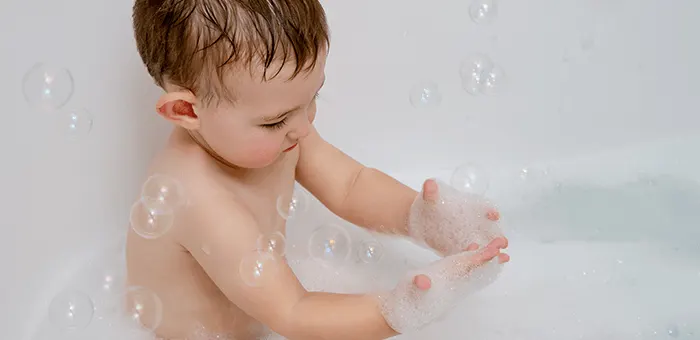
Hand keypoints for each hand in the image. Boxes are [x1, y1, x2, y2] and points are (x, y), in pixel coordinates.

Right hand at [379, 238, 508, 332]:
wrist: (402, 314)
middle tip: (502, 244)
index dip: (481, 257)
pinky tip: (470, 255)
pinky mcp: (445, 285)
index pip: (468, 267)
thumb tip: (423, 282)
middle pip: (475, 268)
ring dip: (482, 259)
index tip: (495, 248)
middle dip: (489, 257)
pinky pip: (462, 272)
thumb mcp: (408, 288)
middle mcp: (452, 284)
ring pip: (471, 270)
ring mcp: (450, 285)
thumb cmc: (405, 298)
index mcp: (446, 280)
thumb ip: (417, 284)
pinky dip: (469, 262)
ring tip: (494, 250)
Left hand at [408, 178, 503, 255]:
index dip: (488, 210)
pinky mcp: (459, 249)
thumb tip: (429, 184)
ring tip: (502, 258)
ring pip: (484, 244)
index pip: (482, 207)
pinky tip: (486, 266)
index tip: (493, 215)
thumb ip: (430, 193)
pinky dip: (479, 260)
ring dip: (493, 250)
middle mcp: (472, 223)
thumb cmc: (428, 206)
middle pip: (489, 229)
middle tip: (502, 242)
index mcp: (468, 207)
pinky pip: (471, 256)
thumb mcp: (428, 199)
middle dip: (497, 235)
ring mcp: (468, 237)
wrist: (420, 221)